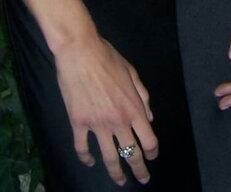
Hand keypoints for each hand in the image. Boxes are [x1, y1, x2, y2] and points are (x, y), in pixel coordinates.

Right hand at [54, 33, 158, 185]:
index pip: (148, 139)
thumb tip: (149, 118)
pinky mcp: (78, 123)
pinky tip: (90, 162)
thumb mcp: (132, 73)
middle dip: (139, 169)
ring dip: (116, 173)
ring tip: (119, 181)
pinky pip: (82, 147)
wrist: (80, 52)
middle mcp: (118, 121)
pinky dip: (86, 158)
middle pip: (131, 153)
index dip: (152, 151)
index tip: (152, 156)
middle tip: (142, 179)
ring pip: (109, 157)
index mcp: (133, 108)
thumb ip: (142, 97)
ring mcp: (97, 124)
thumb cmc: (108, 58)